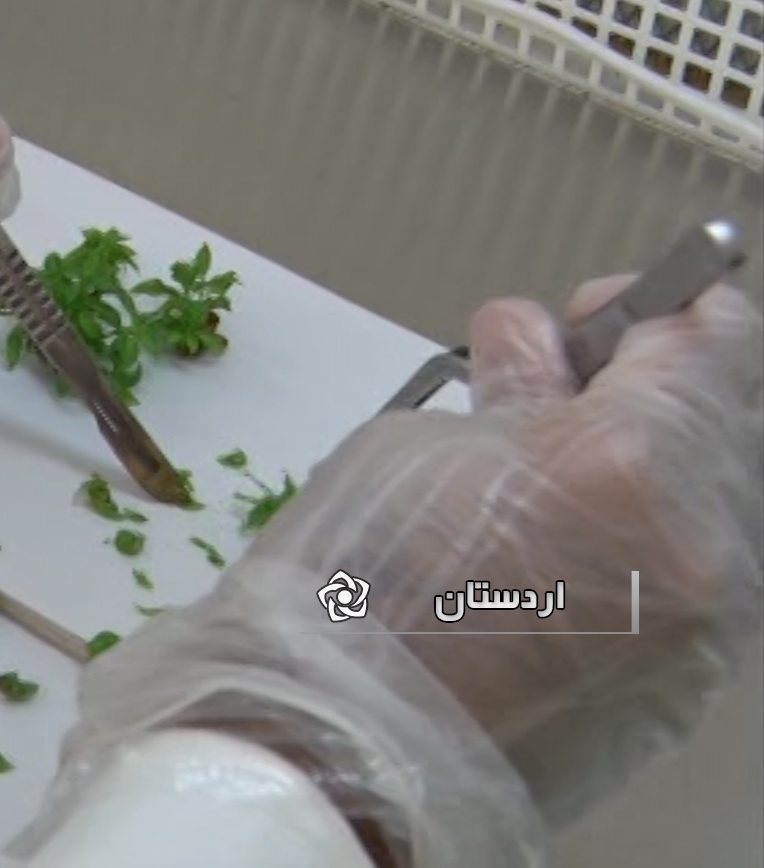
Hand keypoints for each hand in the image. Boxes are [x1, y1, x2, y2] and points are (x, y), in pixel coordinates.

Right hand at [11, 280, 761, 866]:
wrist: (337, 745)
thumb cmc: (348, 587)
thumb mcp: (420, 443)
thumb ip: (512, 392)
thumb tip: (546, 358)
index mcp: (629, 463)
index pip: (705, 344)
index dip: (652, 311)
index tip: (604, 311)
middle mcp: (699, 544)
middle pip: (719, 423)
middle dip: (642, 390)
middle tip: (558, 382)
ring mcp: (702, 625)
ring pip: (706, 504)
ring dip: (639, 470)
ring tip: (540, 475)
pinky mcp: (684, 685)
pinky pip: (685, 580)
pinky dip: (636, 546)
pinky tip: (549, 551)